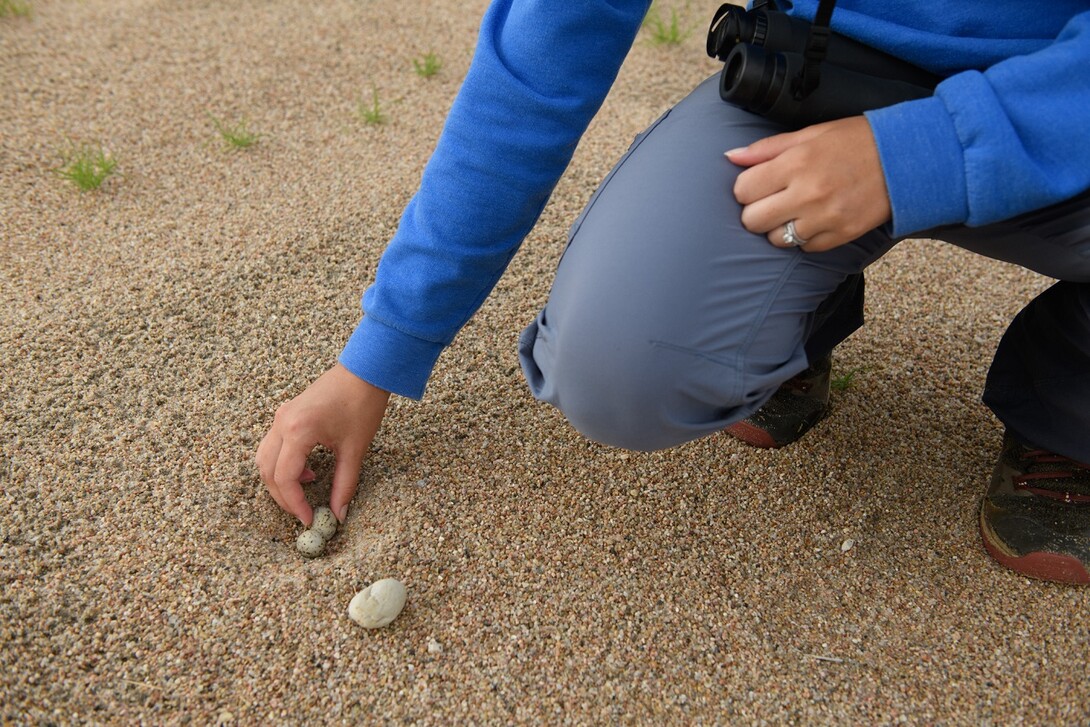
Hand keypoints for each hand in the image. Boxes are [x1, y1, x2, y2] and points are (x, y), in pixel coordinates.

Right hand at [256, 364, 390, 525]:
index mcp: (298, 430)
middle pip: (268, 471)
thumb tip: (339, 513)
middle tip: (303, 513)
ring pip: (265, 459)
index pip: (284, 478)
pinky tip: (307, 471)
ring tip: (305, 493)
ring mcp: (281, 417)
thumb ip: (345, 484)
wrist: (365, 371)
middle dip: (283, 497)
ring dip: (279, 481)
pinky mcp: (285, 414)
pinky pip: (273, 446)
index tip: (309, 519)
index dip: (295, 503)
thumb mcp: (355, 449)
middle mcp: (282, 423)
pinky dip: (282, 464)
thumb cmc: (362, 404)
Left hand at [727, 116, 890, 251]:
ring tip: (795, 210)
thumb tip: (730, 157)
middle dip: (757, 211)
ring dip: (779, 228)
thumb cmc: (854, 142)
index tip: (759, 184)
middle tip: (773, 200)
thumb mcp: (810, 134)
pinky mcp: (840, 236)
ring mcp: (824, 219)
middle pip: (752, 220)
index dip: (747, 188)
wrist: (905, 160)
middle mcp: (807, 193)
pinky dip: (804, 238)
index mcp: (795, 163)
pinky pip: (804, 248)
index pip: (742, 190)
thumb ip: (766, 148)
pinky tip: (815, 219)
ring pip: (775, 240)